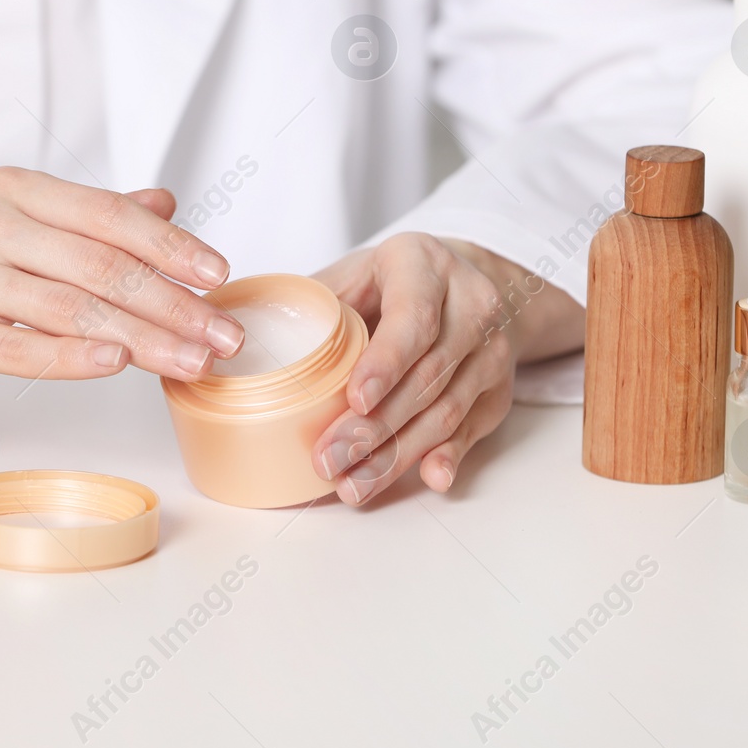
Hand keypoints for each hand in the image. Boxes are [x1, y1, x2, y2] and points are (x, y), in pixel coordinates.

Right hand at [0, 167, 244, 415]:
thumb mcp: (14, 230)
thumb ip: (88, 217)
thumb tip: (166, 200)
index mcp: (12, 189)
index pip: (107, 214)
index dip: (171, 244)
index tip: (220, 276)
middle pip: (98, 264)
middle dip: (173, 303)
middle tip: (224, 335)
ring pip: (68, 306)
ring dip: (142, 338)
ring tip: (193, 362)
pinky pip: (15, 344)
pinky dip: (71, 357)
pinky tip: (117, 366)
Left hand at [309, 232, 583, 504]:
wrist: (463, 283)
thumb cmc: (387, 283)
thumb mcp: (351, 274)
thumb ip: (313, 305)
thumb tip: (249, 340)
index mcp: (423, 264)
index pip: (413, 317)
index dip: (386, 362)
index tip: (356, 399)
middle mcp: (471, 302)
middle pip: (428, 374)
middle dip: (376, 425)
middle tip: (330, 458)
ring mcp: (491, 349)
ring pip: (448, 409)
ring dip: (399, 453)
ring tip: (354, 483)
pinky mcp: (498, 388)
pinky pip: (471, 429)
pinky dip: (446, 456)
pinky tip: (426, 478)